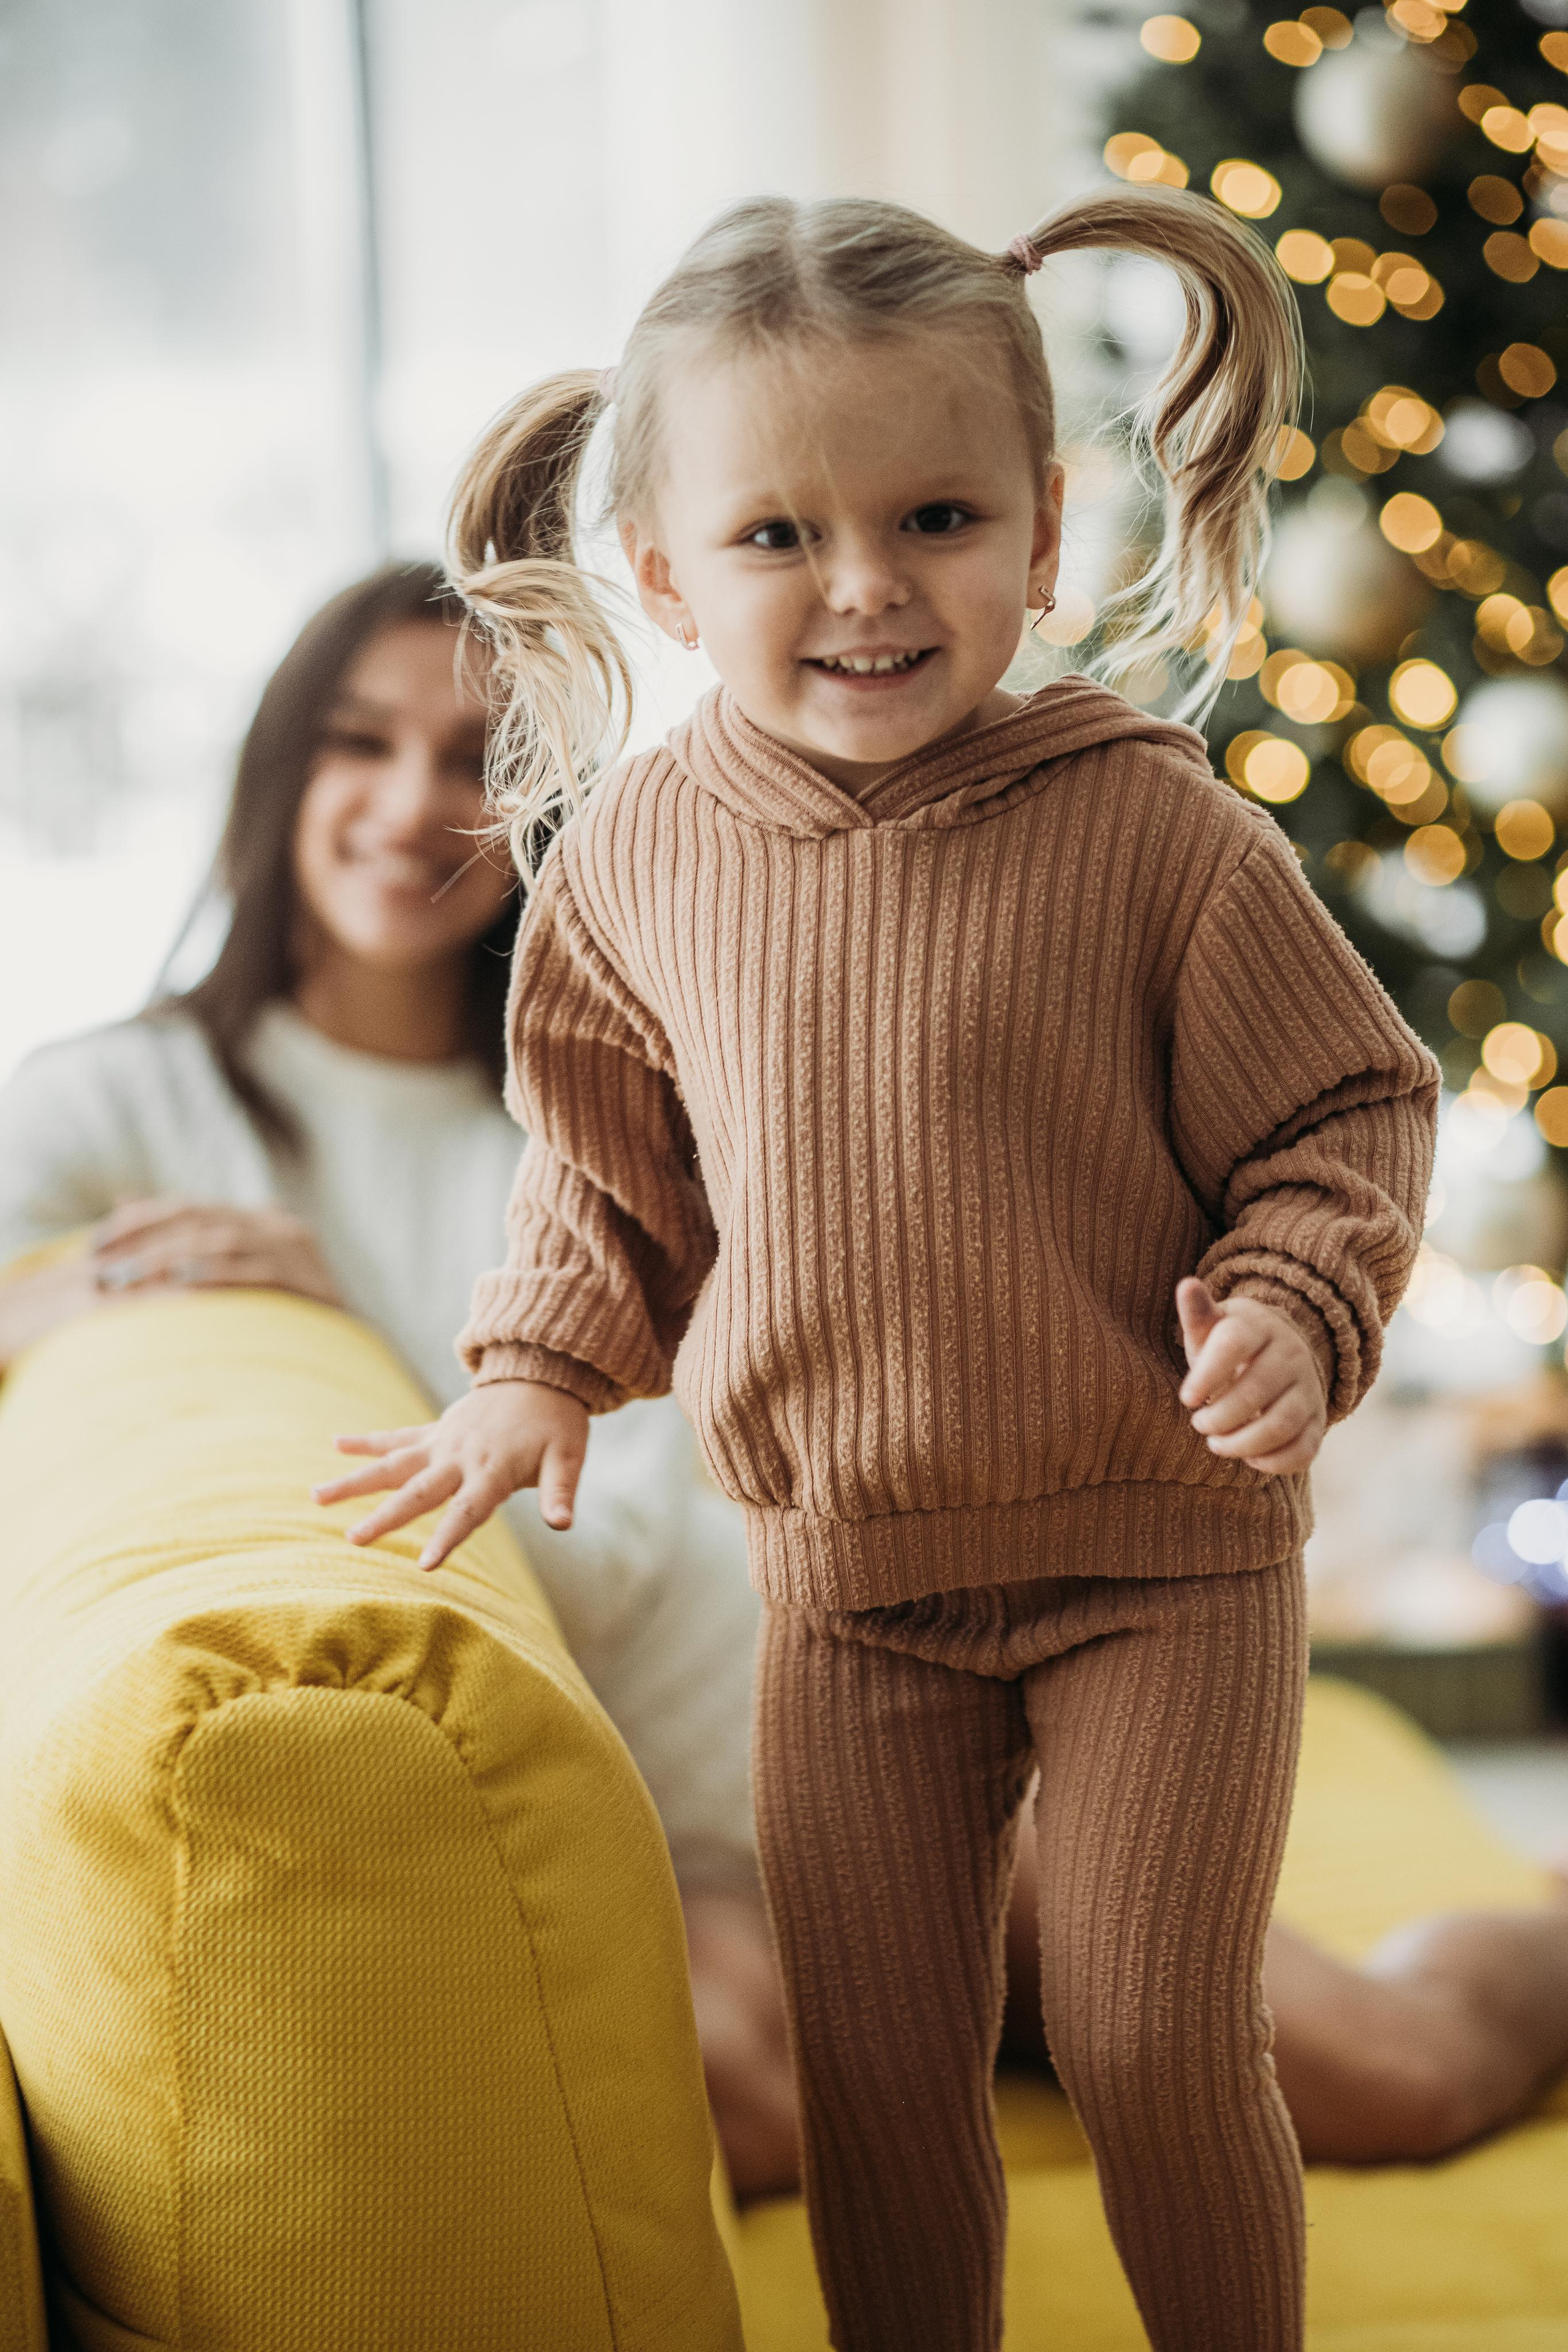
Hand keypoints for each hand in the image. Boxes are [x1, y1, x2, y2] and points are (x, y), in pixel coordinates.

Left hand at [91, 1199, 342, 1306]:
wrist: (350, 1356)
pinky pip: (254, 1272)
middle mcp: (279, 1225)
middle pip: (201, 1219)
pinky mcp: (308, 1281)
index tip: (95, 1244)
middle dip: (144, 1241)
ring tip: (127, 1279)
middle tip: (101, 1266)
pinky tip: (181, 1282)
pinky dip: (216, 1274)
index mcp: (259, 1219)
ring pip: (222, 1240)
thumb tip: (122, 1200)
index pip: (189, 1207)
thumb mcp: (231, 1271)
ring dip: (169, 1258)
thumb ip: (184, 1238)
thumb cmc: (281, 1318)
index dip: (139, 1220)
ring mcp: (297, 1250)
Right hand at [312, 1378, 588, 1569]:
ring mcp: (441, 1442)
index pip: (467, 1511)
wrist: (541, 1374)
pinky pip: (396, 1437)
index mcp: (492, 1470)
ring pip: (391, 1464)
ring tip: (315, 1495)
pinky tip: (335, 1443)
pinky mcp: (435, 1431)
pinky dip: (367, 1440)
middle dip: (385, 1518)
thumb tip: (563, 1525)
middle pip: (417, 1492)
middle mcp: (459, 1457)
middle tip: (353, 1540)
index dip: (447, 1538)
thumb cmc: (556, 1424)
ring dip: (354, 1480)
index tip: (425, 1566)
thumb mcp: (568, 1457)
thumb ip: (560, 1492)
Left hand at [1176, 1277, 1326, 1475]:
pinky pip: (1304, 1450)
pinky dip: (1273, 1462)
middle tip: (1199, 1423)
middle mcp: (1292, 1354)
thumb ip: (1198, 1314)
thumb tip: (1187, 1284)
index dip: (1207, 1375)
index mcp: (1259, 1326)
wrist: (1276, 1358)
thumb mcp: (1212, 1328)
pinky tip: (1249, 1457)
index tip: (1186, 1398)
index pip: (1234, 1344)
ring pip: (1280, 1425)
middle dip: (1219, 1417)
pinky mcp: (1319, 1421)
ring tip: (1216, 1443)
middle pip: (1255, 1391)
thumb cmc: (1229, 1347)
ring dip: (1242, 1444)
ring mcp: (1309, 1388)